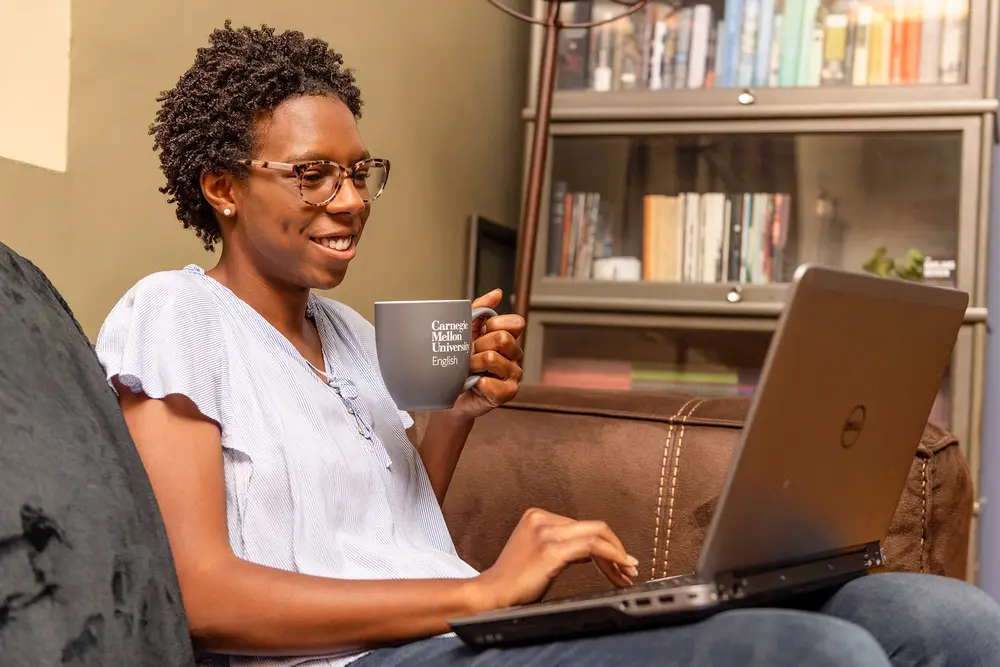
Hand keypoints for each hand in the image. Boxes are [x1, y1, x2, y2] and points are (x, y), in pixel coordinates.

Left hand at [450, 288, 524, 420]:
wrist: (448, 391)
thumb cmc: (459, 361)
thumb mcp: (466, 330)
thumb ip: (480, 310)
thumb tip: (497, 293)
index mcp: (508, 338)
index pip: (516, 323)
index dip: (494, 325)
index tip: (482, 332)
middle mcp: (514, 355)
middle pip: (502, 339)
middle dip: (479, 345)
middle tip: (469, 355)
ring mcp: (513, 374)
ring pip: (493, 359)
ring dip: (473, 364)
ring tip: (469, 370)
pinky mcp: (507, 393)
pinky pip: (493, 383)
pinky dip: (478, 383)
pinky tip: (475, 384)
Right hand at [469, 508, 638, 610]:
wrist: (491, 594)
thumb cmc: (513, 581)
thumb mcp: (539, 555)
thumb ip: (561, 547)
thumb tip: (588, 552)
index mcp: (536, 516)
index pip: (582, 526)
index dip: (604, 543)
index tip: (617, 561)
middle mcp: (542, 519)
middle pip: (593, 527)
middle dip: (616, 547)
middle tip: (629, 566)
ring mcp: (546, 532)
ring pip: (596, 535)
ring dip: (617, 554)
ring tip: (627, 572)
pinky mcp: (550, 549)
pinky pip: (592, 547)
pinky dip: (612, 557)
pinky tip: (620, 569)